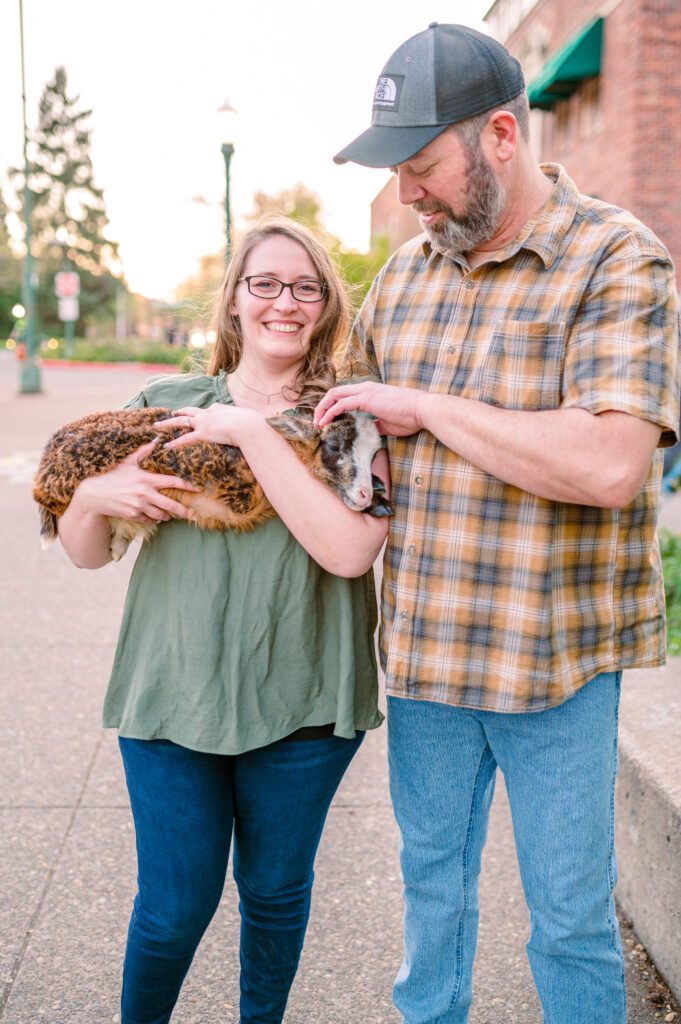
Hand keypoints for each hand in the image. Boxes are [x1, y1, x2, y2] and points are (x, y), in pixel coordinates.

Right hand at [75, 441, 198, 523]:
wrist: (93, 494)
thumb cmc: (110, 476)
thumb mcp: (127, 462)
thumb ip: (142, 452)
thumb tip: (155, 440)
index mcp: (146, 479)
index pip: (172, 482)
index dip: (187, 485)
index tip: (197, 488)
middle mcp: (145, 493)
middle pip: (170, 505)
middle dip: (183, 510)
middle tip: (190, 512)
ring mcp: (139, 506)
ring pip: (161, 515)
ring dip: (167, 515)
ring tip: (171, 514)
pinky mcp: (133, 515)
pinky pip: (149, 520)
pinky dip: (153, 519)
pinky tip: (155, 516)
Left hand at [155, 405, 260, 448]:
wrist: (249, 426)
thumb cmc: (252, 424)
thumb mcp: (249, 420)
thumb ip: (246, 423)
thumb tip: (255, 428)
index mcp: (219, 408)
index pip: (208, 410)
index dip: (203, 413)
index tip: (201, 416)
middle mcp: (208, 412)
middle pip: (189, 411)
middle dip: (179, 412)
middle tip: (171, 412)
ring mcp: (204, 422)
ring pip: (181, 421)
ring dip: (167, 423)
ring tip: (156, 426)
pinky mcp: (202, 433)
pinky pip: (184, 439)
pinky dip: (174, 442)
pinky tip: (165, 446)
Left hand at [314, 382, 424, 435]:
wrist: (422, 410)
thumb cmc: (410, 417)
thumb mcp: (388, 423)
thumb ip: (376, 424)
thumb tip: (370, 430)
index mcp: (370, 391)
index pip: (344, 394)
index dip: (332, 406)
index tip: (326, 420)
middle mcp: (365, 388)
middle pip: (334, 392)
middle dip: (322, 406)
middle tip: (317, 422)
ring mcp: (364, 391)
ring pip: (333, 395)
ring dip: (322, 409)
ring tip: (317, 424)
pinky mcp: (365, 399)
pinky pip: (340, 404)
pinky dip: (329, 413)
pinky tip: (324, 423)